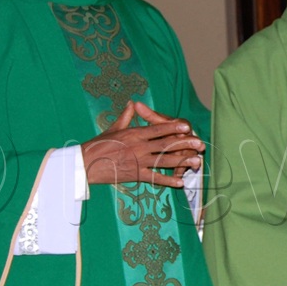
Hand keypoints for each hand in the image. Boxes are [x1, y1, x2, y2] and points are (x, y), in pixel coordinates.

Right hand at [81, 101, 205, 186]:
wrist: (85, 163)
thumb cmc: (98, 145)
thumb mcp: (113, 128)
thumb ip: (126, 116)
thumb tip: (132, 102)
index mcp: (134, 133)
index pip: (158, 129)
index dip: (174, 128)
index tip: (188, 127)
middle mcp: (139, 146)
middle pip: (166, 144)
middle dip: (185, 145)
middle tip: (201, 145)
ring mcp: (138, 161)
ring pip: (164, 161)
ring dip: (182, 162)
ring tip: (196, 162)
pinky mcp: (135, 175)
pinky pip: (154, 178)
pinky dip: (167, 181)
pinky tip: (180, 182)